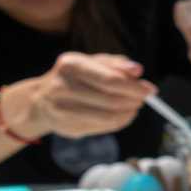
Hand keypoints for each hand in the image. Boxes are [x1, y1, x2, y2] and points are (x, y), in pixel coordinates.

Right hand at [8, 53, 152, 139]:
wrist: (40, 99)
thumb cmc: (73, 77)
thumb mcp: (92, 62)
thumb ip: (116, 64)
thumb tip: (137, 71)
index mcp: (71, 64)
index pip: (110, 79)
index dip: (133, 87)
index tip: (150, 90)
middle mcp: (62, 86)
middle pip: (111, 100)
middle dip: (133, 100)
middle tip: (143, 99)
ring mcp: (62, 109)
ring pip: (108, 117)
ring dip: (128, 114)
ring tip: (134, 108)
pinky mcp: (66, 127)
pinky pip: (102, 128)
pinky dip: (118, 123)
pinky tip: (122, 117)